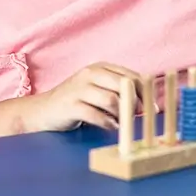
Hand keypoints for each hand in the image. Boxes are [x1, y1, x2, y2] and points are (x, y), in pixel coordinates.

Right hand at [32, 62, 147, 132]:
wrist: (43, 110)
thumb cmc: (76, 101)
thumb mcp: (98, 89)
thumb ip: (119, 91)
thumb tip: (147, 104)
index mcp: (100, 67)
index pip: (131, 76)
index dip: (145, 93)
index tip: (152, 108)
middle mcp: (90, 74)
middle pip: (124, 85)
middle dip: (136, 104)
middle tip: (138, 117)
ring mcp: (79, 88)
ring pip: (112, 100)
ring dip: (121, 116)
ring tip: (120, 123)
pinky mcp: (71, 105)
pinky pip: (97, 116)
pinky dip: (108, 124)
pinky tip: (110, 127)